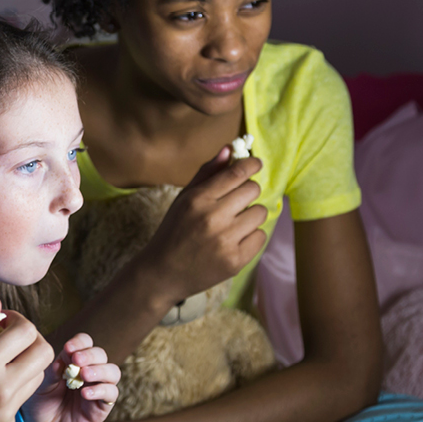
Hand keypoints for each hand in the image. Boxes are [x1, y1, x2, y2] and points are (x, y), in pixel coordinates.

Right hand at [0, 297, 54, 421]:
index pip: (26, 330)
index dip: (16, 320)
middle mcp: (3, 388)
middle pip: (43, 351)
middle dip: (29, 339)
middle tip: (4, 339)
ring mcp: (9, 412)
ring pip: (37, 375)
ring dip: (24, 362)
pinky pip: (21, 397)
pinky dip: (11, 386)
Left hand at [22, 333, 118, 421]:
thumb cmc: (40, 404)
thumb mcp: (41, 385)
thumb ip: (52, 372)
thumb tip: (62, 360)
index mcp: (73, 360)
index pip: (85, 342)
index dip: (80, 342)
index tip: (68, 348)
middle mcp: (89, 371)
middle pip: (101, 354)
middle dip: (90, 355)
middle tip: (76, 360)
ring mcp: (97, 388)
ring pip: (112, 372)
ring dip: (100, 370)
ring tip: (84, 375)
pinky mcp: (102, 407)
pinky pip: (111, 394)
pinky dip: (100, 390)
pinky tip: (85, 393)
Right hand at [139, 146, 267, 305]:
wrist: (162, 272)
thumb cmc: (173, 231)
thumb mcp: (183, 199)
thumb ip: (207, 173)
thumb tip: (230, 149)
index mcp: (198, 199)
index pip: (237, 173)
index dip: (251, 165)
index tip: (256, 164)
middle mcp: (213, 218)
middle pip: (253, 190)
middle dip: (248, 192)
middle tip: (236, 202)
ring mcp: (225, 241)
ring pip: (260, 213)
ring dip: (250, 216)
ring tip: (233, 224)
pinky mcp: (235, 261)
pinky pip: (261, 236)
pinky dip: (250, 237)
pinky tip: (233, 241)